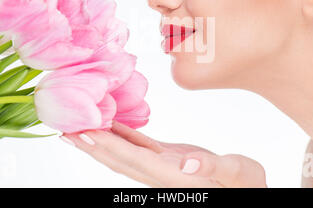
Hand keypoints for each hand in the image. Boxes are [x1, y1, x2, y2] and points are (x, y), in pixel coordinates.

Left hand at [61, 121, 266, 187]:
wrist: (248, 189)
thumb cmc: (246, 184)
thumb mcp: (237, 174)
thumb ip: (213, 169)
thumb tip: (189, 164)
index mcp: (172, 176)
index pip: (131, 159)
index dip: (104, 146)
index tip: (81, 133)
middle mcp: (160, 173)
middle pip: (117, 157)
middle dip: (91, 143)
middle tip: (64, 127)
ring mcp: (161, 166)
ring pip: (123, 151)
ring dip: (100, 139)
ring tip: (78, 125)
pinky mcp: (167, 157)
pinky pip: (139, 144)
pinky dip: (122, 134)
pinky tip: (111, 123)